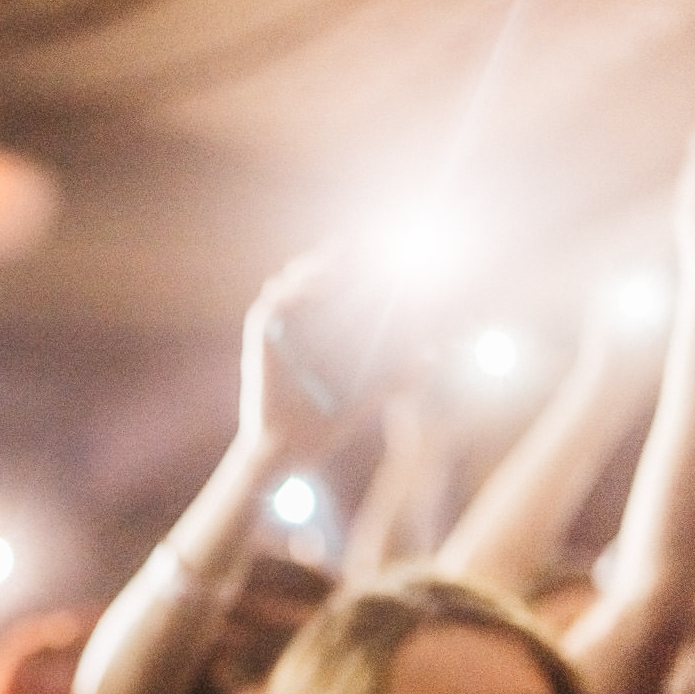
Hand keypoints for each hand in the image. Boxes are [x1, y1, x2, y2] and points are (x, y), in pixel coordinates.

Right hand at [239, 247, 414, 455]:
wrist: (291, 446)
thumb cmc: (328, 422)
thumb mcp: (372, 394)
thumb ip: (399, 376)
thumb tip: (432, 354)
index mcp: (325, 329)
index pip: (341, 282)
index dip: (358, 261)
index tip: (383, 249)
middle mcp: (301, 323)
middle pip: (317, 271)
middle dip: (338, 255)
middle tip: (360, 247)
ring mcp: (280, 328)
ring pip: (293, 278)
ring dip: (316, 266)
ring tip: (340, 264)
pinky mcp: (262, 338)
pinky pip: (275, 301)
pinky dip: (296, 290)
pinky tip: (321, 288)